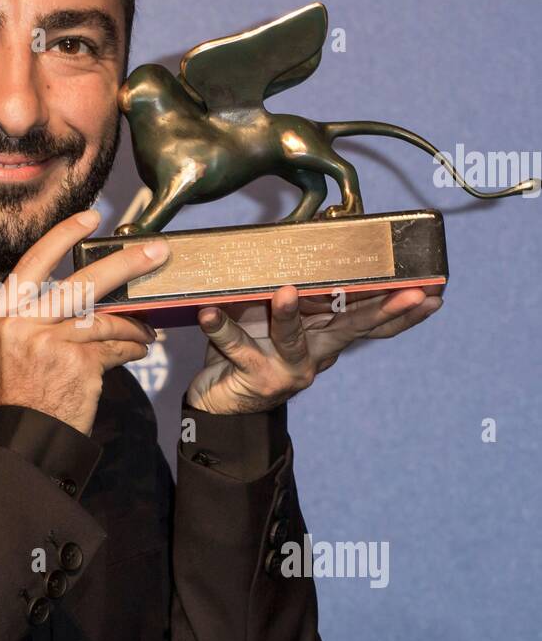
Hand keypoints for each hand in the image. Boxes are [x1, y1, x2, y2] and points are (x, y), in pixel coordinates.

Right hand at [0, 210, 167, 434]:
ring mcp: (48, 341)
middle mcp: (19, 322)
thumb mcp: (13, 349)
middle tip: (157, 252)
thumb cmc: (21, 395)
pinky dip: (130, 348)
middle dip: (125, 264)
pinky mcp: (75, 362)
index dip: (63, 236)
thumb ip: (40, 319)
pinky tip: (138, 351)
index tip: (90, 218)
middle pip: (80, 282)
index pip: (32, 263)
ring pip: (104, 318)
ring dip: (133, 324)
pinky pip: (112, 346)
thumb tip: (90, 296)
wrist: (22, 440)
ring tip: (148, 331)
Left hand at [185, 284, 443, 414]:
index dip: (403, 310)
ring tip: (284, 291)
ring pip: (293, 338)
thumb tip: (300, 237)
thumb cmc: (251, 347)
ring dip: (287, 314)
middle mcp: (316, 354)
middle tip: (413, 293)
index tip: (434, 292)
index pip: (371, 321)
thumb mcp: (277, 316)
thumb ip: (294, 289)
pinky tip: (208, 312)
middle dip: (385, 310)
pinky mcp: (256, 378)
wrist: (220, 403)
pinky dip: (220, 328)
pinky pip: (237, 347)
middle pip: (353, 328)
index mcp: (326, 337)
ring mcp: (289, 369)